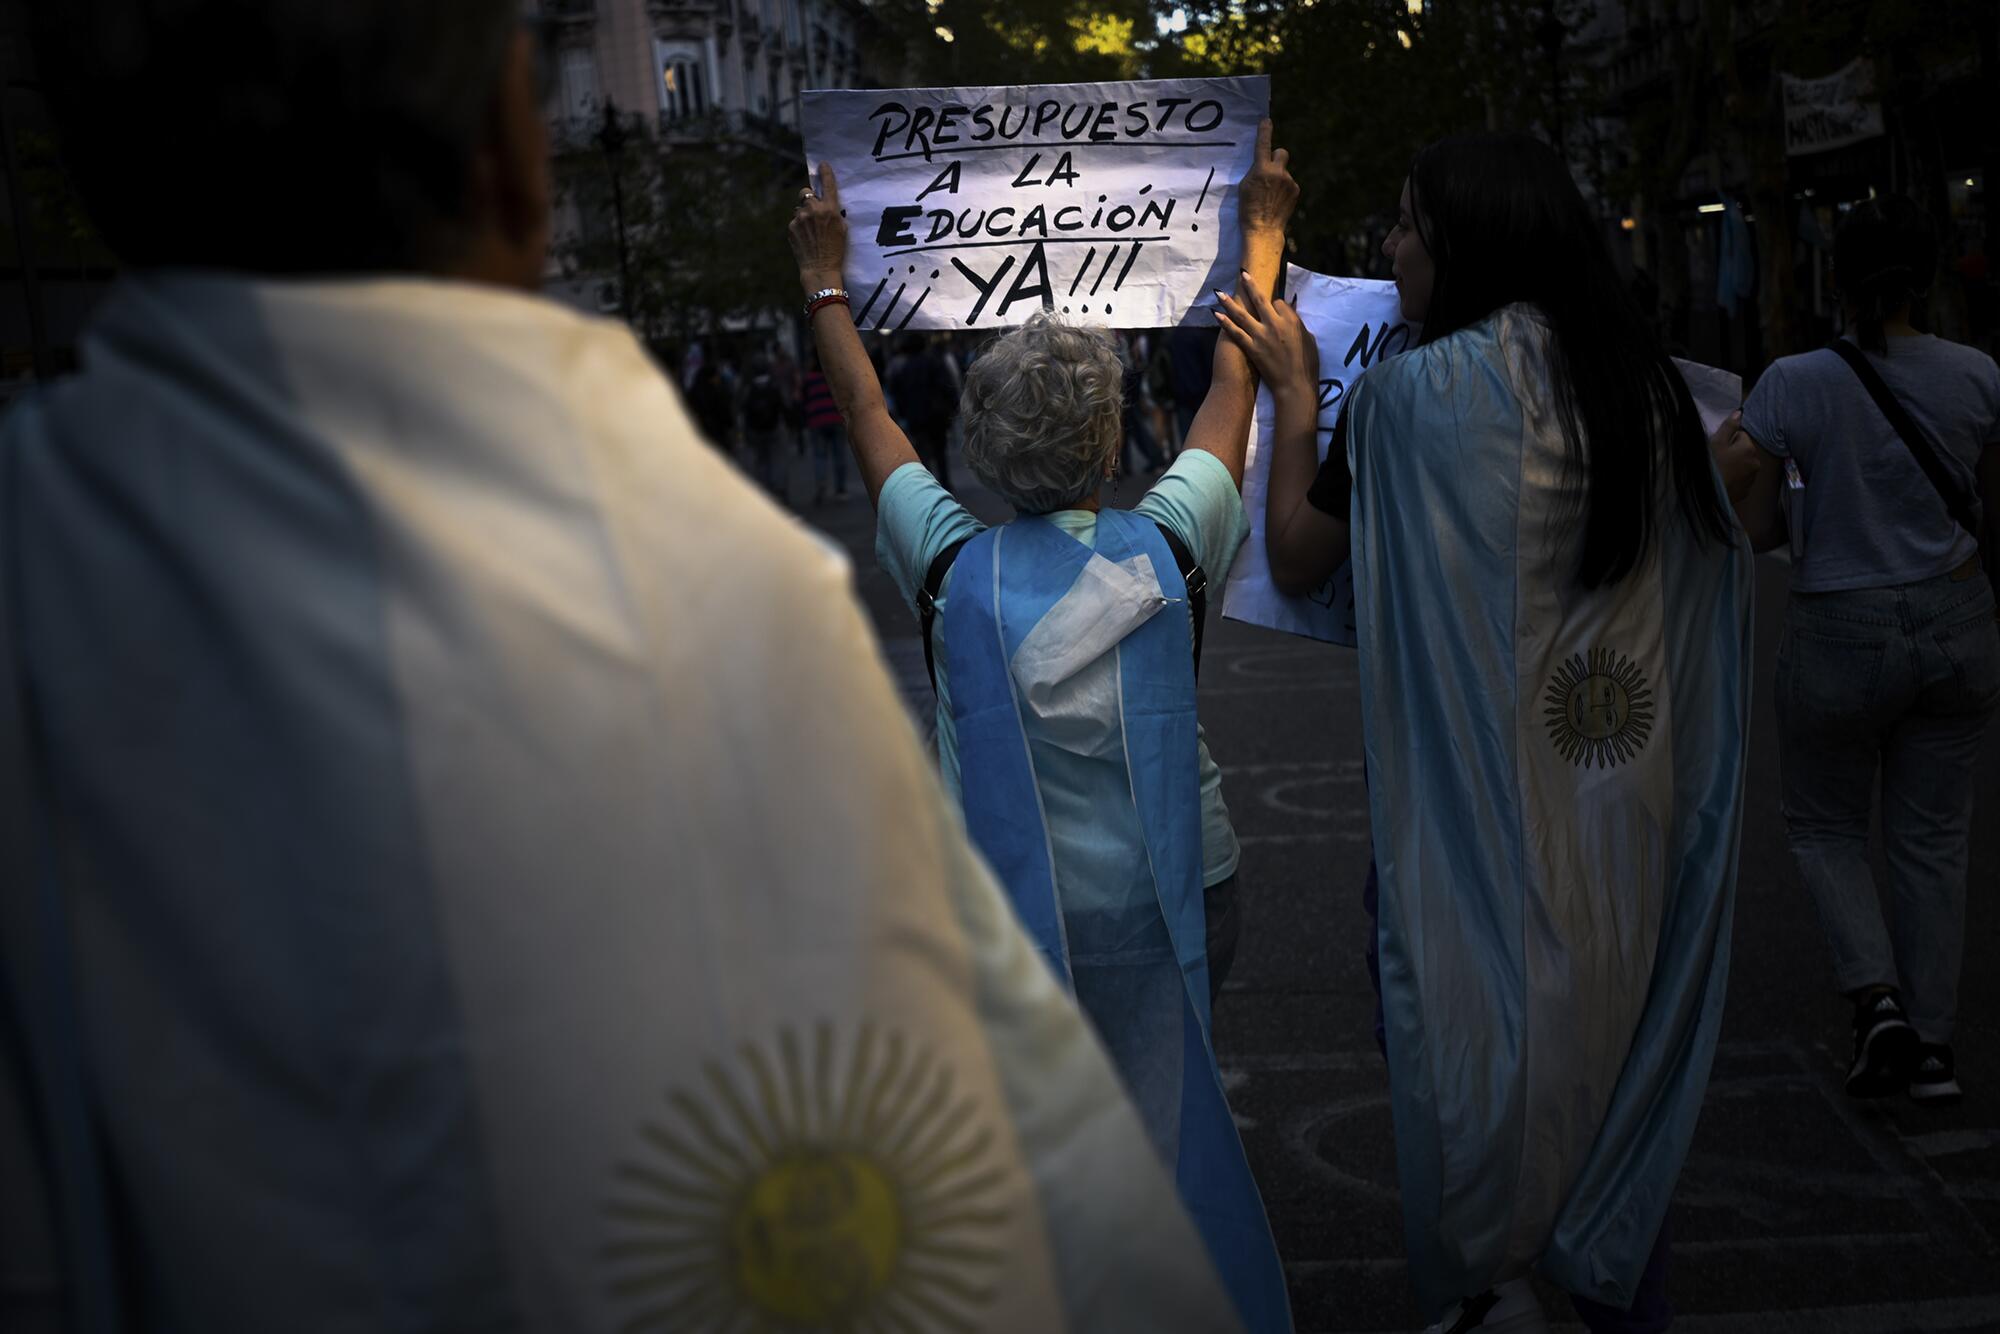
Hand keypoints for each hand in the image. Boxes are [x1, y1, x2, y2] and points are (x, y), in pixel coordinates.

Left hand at [790, 161, 847, 293]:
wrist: (819, 269)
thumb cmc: (836, 250)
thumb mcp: (842, 229)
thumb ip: (833, 213)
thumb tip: (825, 205)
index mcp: (830, 209)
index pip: (828, 185)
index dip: (825, 173)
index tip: (823, 165)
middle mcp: (813, 210)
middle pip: (805, 192)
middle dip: (808, 198)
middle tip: (812, 209)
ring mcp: (800, 218)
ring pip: (799, 208)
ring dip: (803, 215)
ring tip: (810, 231)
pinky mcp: (791, 227)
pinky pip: (794, 221)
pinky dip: (799, 227)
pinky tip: (805, 239)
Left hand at [1215, 277, 1317, 398]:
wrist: (1295, 385)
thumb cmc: (1307, 364)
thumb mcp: (1308, 338)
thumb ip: (1297, 324)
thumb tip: (1289, 315)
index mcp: (1291, 321)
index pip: (1279, 303)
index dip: (1276, 305)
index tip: (1275, 311)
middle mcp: (1274, 324)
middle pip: (1260, 299)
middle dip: (1250, 285)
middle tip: (1242, 274)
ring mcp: (1261, 336)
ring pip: (1242, 314)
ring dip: (1229, 302)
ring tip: (1219, 293)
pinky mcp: (1251, 348)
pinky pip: (1235, 332)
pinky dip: (1225, 323)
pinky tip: (1216, 314)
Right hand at [1237, 119, 1298, 237]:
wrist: (1263, 229)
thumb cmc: (1248, 209)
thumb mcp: (1244, 186)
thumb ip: (1254, 171)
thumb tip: (1260, 163)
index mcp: (1262, 169)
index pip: (1263, 144)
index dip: (1264, 131)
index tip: (1266, 121)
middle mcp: (1278, 172)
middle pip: (1281, 152)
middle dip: (1276, 157)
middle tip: (1269, 169)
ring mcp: (1289, 181)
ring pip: (1284, 170)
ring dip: (1278, 177)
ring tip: (1270, 194)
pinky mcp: (1296, 189)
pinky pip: (1289, 182)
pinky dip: (1283, 188)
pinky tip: (1276, 200)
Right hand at [1707, 410, 1756, 503]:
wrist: (1708, 495)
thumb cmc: (1711, 465)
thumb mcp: (1716, 442)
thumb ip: (1729, 426)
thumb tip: (1740, 412)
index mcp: (1749, 448)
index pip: (1741, 435)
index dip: (1728, 439)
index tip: (1718, 447)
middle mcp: (1755, 462)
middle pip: (1744, 451)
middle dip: (1734, 453)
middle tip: (1718, 459)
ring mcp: (1752, 478)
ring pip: (1743, 465)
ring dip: (1735, 465)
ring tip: (1720, 471)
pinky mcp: (1746, 491)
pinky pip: (1741, 479)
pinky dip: (1734, 478)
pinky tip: (1723, 480)